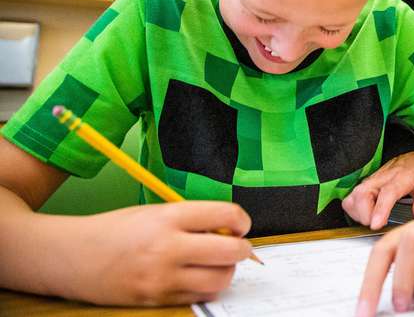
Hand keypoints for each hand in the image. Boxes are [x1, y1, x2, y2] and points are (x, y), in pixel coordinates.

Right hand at [58, 201, 252, 305]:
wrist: (74, 256)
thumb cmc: (116, 230)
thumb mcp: (156, 212)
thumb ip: (192, 219)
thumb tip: (229, 229)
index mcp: (169, 217)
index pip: (225, 215)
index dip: (241, 220)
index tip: (240, 224)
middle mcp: (168, 247)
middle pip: (231, 252)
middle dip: (242, 249)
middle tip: (237, 245)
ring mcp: (163, 277)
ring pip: (220, 279)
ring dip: (226, 271)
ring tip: (215, 262)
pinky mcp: (158, 299)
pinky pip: (199, 297)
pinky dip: (206, 287)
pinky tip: (196, 276)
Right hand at [342, 152, 413, 229]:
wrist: (412, 159)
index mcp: (402, 176)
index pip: (388, 192)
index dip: (380, 209)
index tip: (377, 224)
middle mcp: (383, 177)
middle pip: (363, 192)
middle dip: (363, 213)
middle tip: (375, 224)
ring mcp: (372, 180)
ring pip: (354, 195)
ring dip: (358, 212)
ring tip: (371, 221)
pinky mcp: (365, 185)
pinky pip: (351, 197)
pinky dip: (353, 209)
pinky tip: (365, 215)